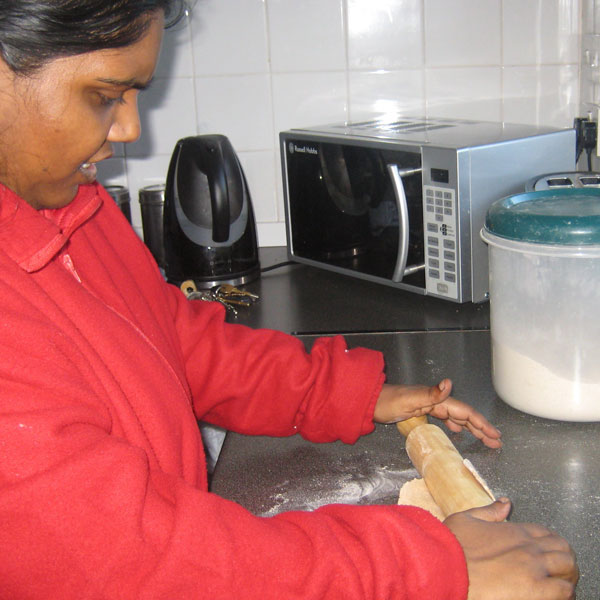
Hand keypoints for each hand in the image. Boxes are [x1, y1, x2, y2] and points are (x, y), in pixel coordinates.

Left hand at [373, 379, 501, 447]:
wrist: (370, 401)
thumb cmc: (388, 401)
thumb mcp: (409, 398)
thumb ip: (430, 393)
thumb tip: (449, 383)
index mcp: (437, 399)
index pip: (465, 411)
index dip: (481, 423)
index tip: (495, 434)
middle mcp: (436, 401)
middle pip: (464, 415)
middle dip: (482, 428)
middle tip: (497, 441)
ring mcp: (429, 407)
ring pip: (457, 418)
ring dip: (472, 428)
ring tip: (486, 439)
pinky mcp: (422, 412)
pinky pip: (445, 419)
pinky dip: (456, 426)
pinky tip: (458, 432)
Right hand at [444, 499, 578, 599]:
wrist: (444, 567)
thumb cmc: (451, 546)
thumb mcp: (466, 519)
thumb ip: (489, 511)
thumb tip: (505, 502)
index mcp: (513, 530)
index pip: (546, 533)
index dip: (549, 542)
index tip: (545, 552)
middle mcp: (528, 547)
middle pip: (562, 548)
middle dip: (562, 558)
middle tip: (556, 569)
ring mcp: (533, 568)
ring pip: (568, 567)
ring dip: (566, 574)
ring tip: (559, 583)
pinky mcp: (535, 589)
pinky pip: (564, 590)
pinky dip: (564, 593)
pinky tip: (555, 596)